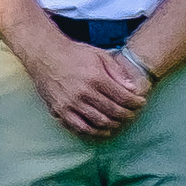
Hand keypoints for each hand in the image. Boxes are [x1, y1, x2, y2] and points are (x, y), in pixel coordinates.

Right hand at [25, 28, 152, 138]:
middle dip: (127, 114)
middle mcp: (83, 92)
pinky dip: (94, 132)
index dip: (135, 102)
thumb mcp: (99, 55)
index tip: (141, 103)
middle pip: (113, 112)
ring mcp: (70, 103)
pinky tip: (102, 130)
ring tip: (119, 121)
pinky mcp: (59, 110)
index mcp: (95, 78)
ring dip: (114, 124)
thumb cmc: (73, 53)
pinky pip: (79, 127)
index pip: (123, 97)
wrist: (44, 54)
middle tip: (132, 113)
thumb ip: (117, 72)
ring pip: (99, 122)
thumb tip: (133, 88)